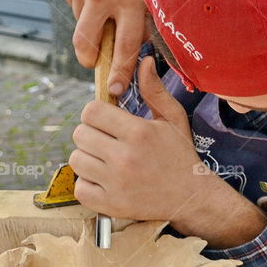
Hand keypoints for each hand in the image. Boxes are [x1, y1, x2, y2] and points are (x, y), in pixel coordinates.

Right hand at [56, 0, 157, 95]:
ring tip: (108, 0)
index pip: (126, 45)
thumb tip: (147, 56)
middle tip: (96, 60)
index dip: (120, 72)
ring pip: (81, 23)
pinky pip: (73, 4)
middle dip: (90, 59)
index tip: (114, 90)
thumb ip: (151, 18)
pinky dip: (84, 2)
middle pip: (87, 44)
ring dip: (93, 22)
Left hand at [69, 56, 266, 247]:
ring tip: (105, 159)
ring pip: (76, 160)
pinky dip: (87, 183)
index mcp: (138, 132)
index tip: (105, 120)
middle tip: (106, 139)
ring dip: (87, 157)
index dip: (96, 113)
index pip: (91, 111)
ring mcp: (115, 183)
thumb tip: (143, 61)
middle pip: (79, 134)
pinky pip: (80, 188)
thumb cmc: (180, 154)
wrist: (191, 197)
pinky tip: (103, 179)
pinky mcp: (110, 205)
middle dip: (90, 133)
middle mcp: (124, 158)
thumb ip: (154, 90)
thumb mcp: (172, 118)